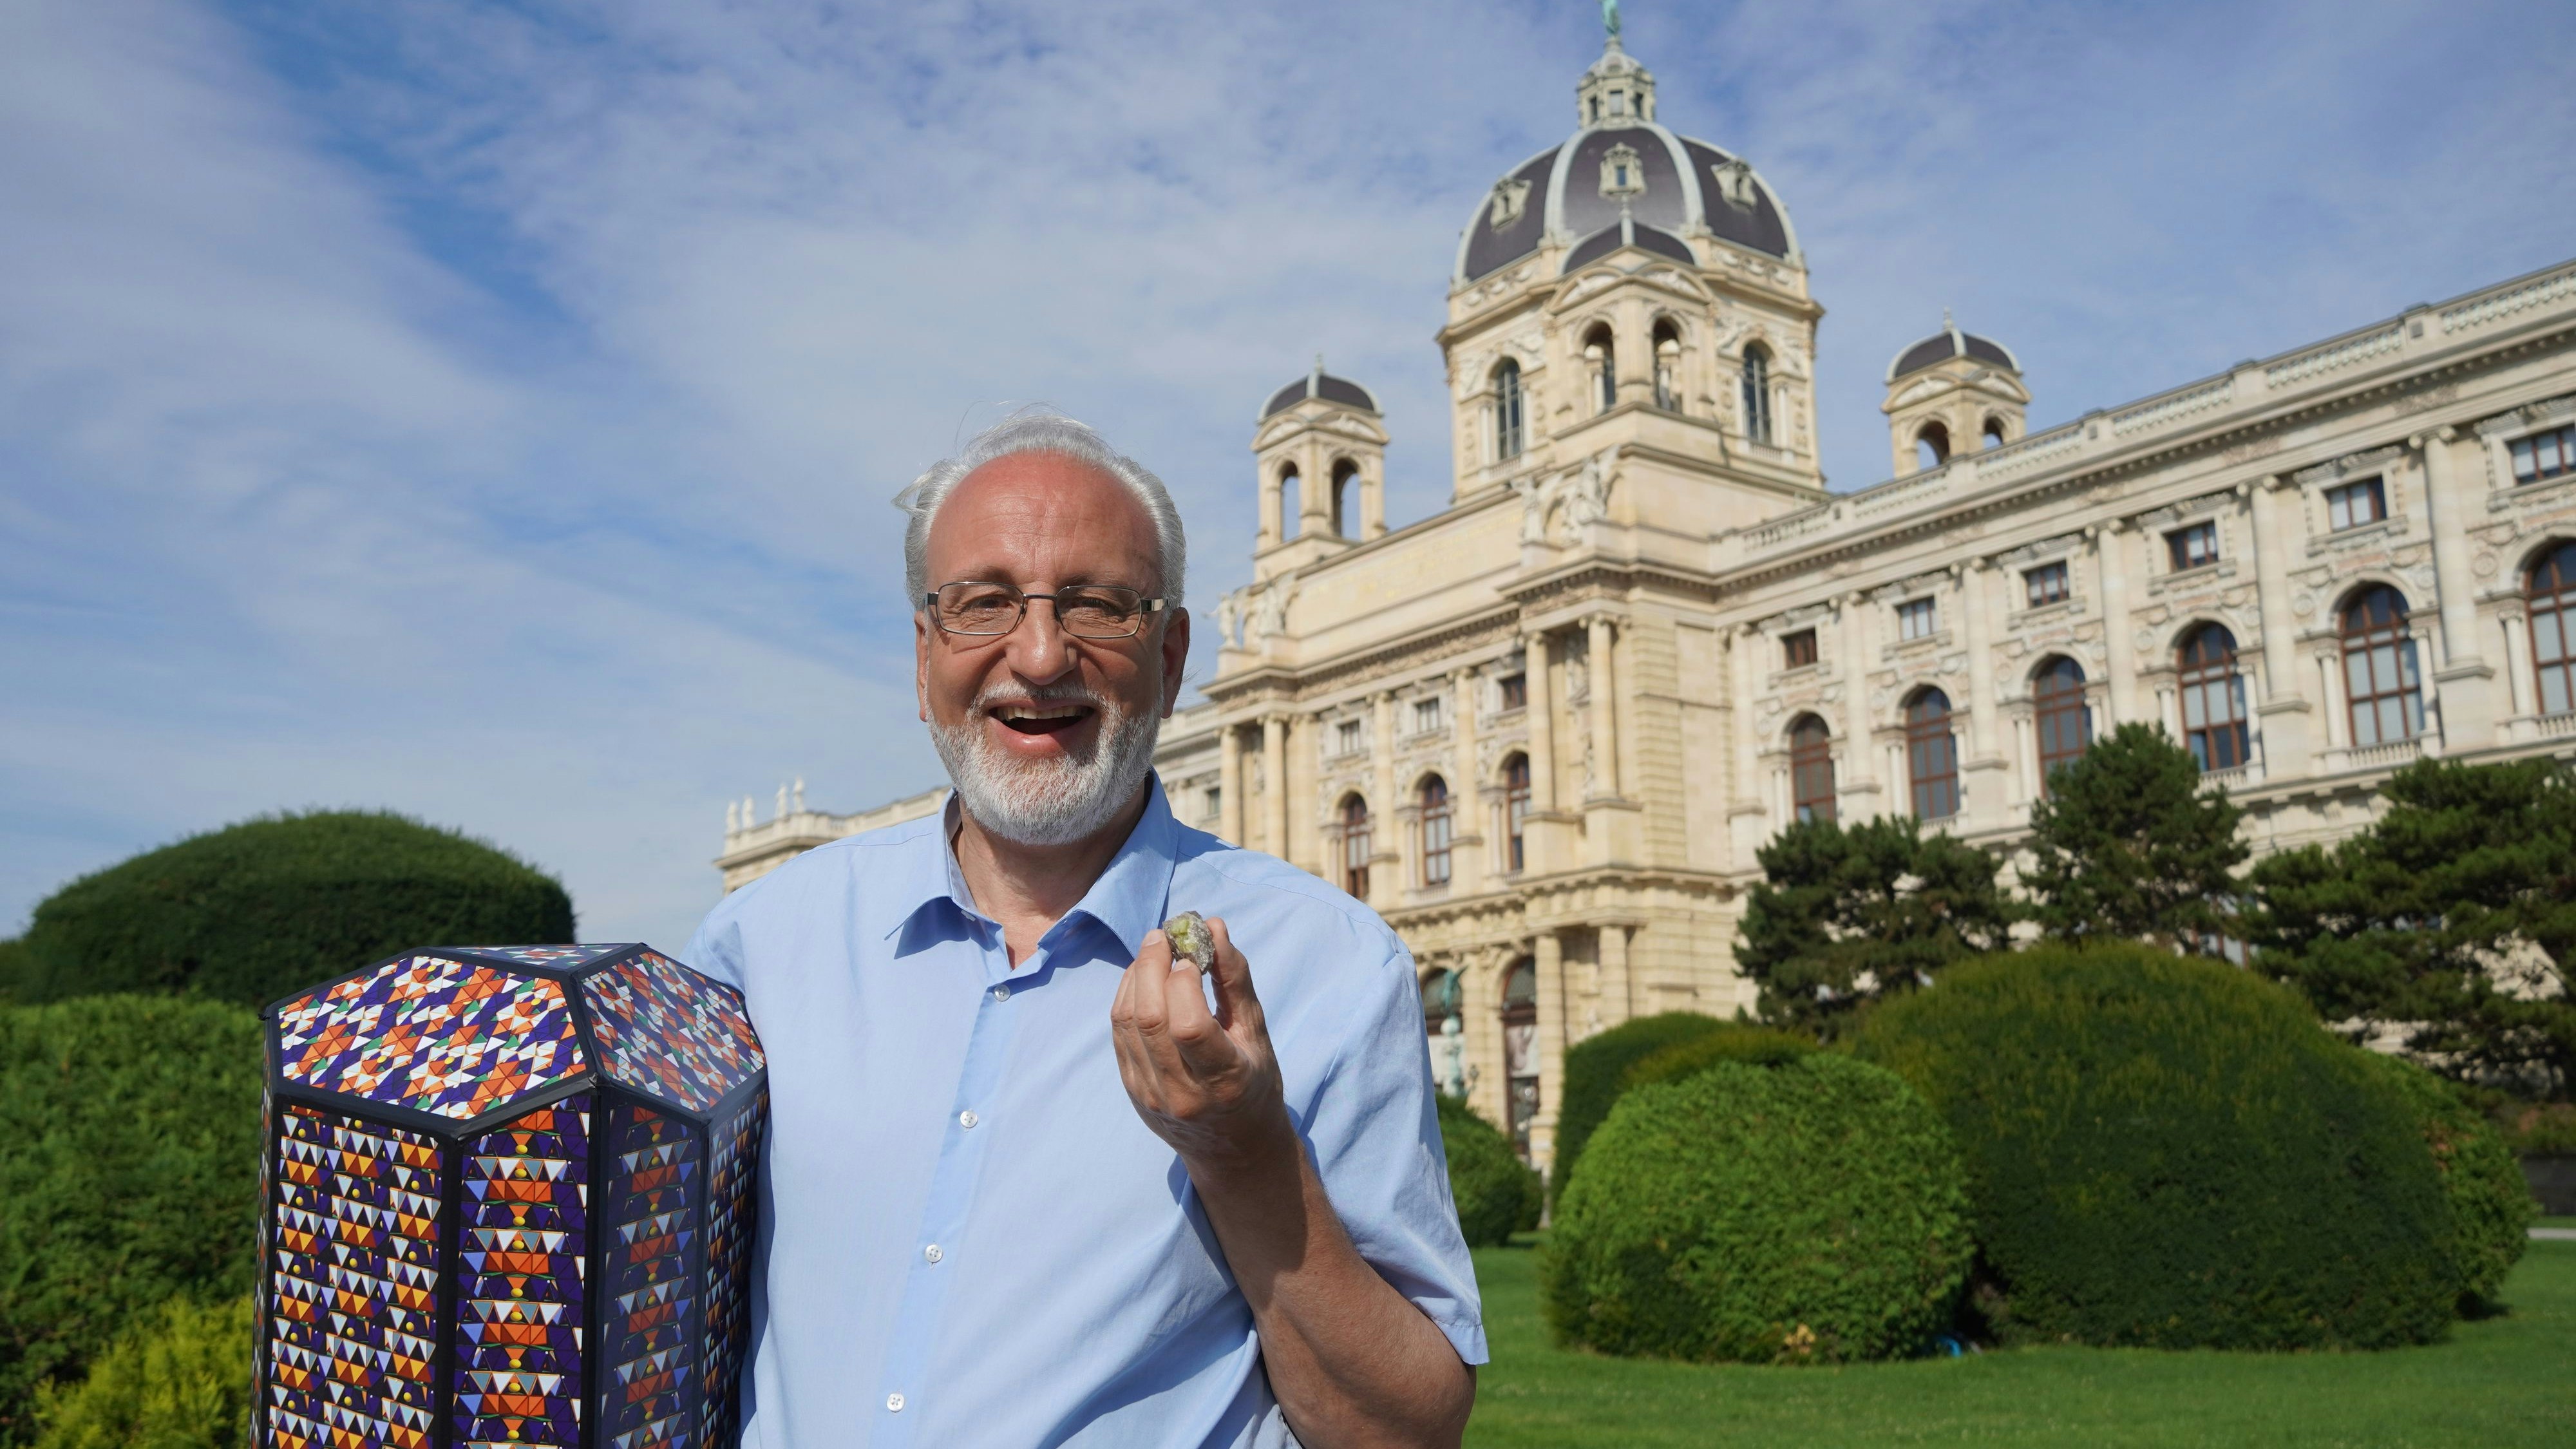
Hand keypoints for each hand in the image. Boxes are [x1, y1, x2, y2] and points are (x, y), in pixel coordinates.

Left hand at [1109, 916, 1291, 1168]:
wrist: (1232, 1148)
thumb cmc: (1253, 1081)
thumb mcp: (1256, 1033)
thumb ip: (1234, 979)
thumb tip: (1212, 927)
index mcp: (1222, 1081)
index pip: (1189, 1025)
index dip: (1185, 979)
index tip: (1195, 952)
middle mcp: (1181, 1093)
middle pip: (1149, 1018)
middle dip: (1152, 965)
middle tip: (1164, 934)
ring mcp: (1149, 1095)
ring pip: (1126, 1022)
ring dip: (1136, 976)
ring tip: (1154, 950)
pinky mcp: (1131, 1089)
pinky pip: (1118, 1033)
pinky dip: (1127, 996)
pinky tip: (1144, 978)